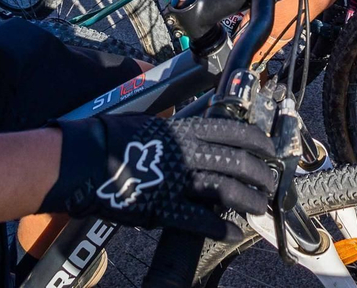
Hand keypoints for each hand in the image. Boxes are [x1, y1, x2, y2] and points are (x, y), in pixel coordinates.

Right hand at [44, 115, 276, 239]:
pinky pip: (202, 220)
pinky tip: (233, 232)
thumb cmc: (114, 138)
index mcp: (185, 129)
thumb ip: (180, 131)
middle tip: (272, 182)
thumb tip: (200, 136)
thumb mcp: (153, 124)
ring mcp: (178, 180)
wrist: (84, 160)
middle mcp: (187, 152)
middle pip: (238, 162)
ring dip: (249, 200)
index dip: (258, 140)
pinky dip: (222, 227)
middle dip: (262, 174)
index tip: (269, 148)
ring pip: (227, 190)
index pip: (233, 130)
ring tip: (260, 207)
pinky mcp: (165, 208)